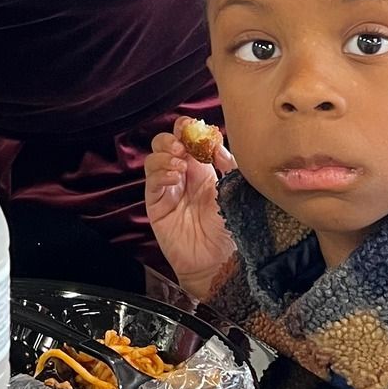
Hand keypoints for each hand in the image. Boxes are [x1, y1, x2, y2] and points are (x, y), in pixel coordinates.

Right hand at [144, 120, 235, 301]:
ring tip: (179, 163)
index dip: (185, 129)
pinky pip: (151, 183)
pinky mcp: (157, 206)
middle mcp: (182, 176)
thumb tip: (216, 141)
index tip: (191, 126)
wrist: (220, 262)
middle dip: (171, 139)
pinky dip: (160, 174)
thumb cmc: (231, 228)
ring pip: (153, 159)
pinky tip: (174, 177)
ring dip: (164, 155)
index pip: (186, 140)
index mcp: (202, 170)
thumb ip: (228, 164)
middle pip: (164, 145)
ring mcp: (167, 190)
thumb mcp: (235, 189)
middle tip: (182, 145)